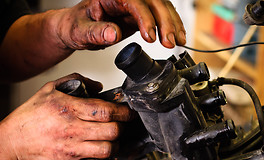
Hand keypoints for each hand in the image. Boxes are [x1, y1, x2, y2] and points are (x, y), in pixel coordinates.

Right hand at [0, 73, 132, 159]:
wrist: (10, 144)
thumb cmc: (29, 118)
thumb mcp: (49, 90)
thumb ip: (75, 82)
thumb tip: (98, 86)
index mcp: (69, 110)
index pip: (105, 111)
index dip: (123, 112)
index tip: (128, 113)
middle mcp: (72, 131)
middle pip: (112, 131)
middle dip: (121, 128)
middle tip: (119, 126)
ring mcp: (71, 150)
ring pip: (108, 150)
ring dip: (115, 146)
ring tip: (111, 141)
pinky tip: (101, 157)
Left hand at [54, 0, 185, 49]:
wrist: (76, 27)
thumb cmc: (76, 26)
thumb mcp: (80, 31)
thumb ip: (96, 32)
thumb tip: (113, 33)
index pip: (134, 2)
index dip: (145, 18)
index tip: (150, 37)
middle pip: (153, 2)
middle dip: (165, 22)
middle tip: (170, 42)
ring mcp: (135, 4)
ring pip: (161, 7)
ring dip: (172, 24)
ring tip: (178, 41)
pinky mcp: (141, 14)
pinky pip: (161, 15)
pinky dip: (171, 26)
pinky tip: (178, 36)